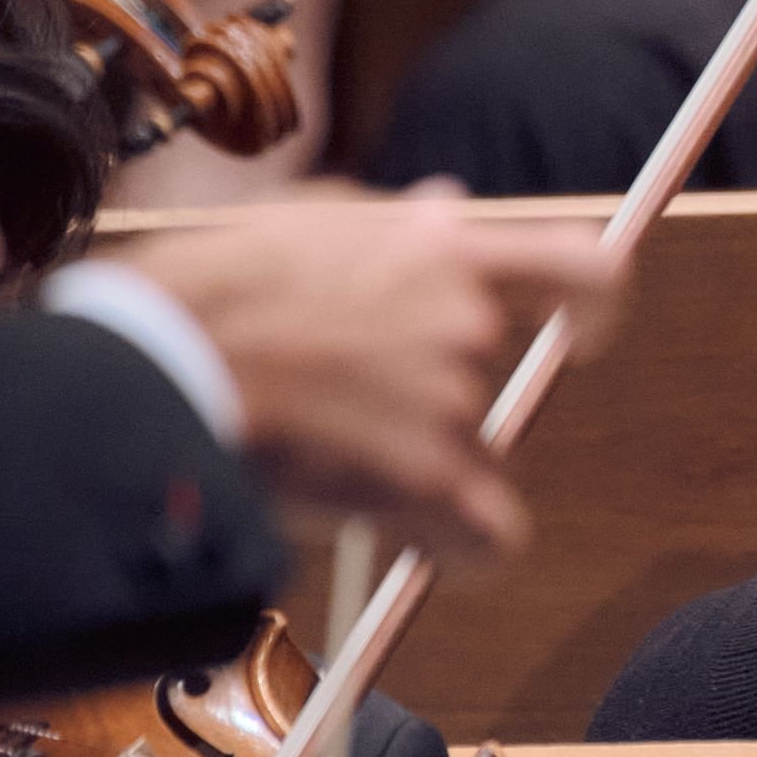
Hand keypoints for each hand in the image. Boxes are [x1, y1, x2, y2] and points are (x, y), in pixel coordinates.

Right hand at [114, 181, 624, 557]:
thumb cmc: (209, 291)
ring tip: (331, 451)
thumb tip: (445, 208)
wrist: (158, 368)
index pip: (583, 267)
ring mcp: (451, 403)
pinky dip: (458, 548)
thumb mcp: (303, 221)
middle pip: (500, 376)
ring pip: (479, 455)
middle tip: (356, 401)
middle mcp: (465, 322)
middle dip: (442, 395)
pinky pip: (489, 536)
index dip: (598, 305)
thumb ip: (390, 223)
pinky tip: (406, 536)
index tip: (587, 331)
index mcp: (444, 250)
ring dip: (425, 463)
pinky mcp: (429, 482)